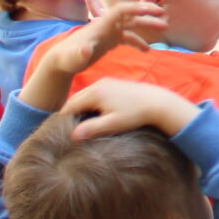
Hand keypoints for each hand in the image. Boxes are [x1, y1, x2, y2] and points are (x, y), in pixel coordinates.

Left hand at [22, 0, 167, 112]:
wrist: (61, 62)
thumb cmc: (67, 59)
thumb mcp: (74, 57)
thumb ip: (81, 53)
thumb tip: (86, 48)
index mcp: (101, 25)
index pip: (120, 10)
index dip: (135, 8)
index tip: (151, 10)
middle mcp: (107, 25)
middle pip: (130, 14)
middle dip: (147, 13)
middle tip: (164, 15)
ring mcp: (109, 32)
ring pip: (132, 25)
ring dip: (147, 25)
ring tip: (164, 29)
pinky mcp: (110, 41)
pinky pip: (128, 38)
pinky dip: (138, 42)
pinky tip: (147, 51)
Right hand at [63, 78, 198, 141]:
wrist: (159, 102)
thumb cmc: (136, 115)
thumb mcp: (113, 124)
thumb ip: (92, 129)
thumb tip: (73, 136)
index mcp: (95, 92)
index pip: (69, 106)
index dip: (63, 120)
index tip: (59, 133)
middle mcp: (98, 84)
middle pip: (76, 99)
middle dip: (70, 114)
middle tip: (66, 130)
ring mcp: (106, 82)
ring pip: (85, 96)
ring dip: (80, 109)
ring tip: (79, 125)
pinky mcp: (114, 84)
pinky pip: (94, 94)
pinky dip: (90, 104)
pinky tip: (94, 116)